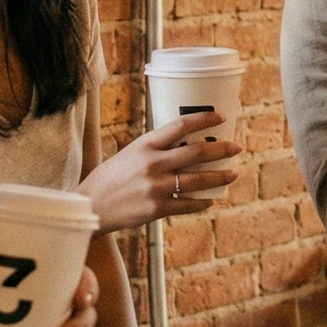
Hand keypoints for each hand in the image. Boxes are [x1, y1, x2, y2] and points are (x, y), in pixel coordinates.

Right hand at [82, 110, 238, 232]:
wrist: (91, 205)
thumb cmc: (111, 177)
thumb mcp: (130, 154)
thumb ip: (155, 149)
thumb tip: (186, 144)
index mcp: (145, 145)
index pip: (181, 125)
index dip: (204, 119)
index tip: (221, 117)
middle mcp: (152, 163)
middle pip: (197, 153)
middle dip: (221, 150)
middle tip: (236, 148)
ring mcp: (155, 187)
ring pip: (198, 180)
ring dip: (220, 177)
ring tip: (233, 174)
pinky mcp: (156, 209)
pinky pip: (187, 204)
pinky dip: (202, 202)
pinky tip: (210, 199)